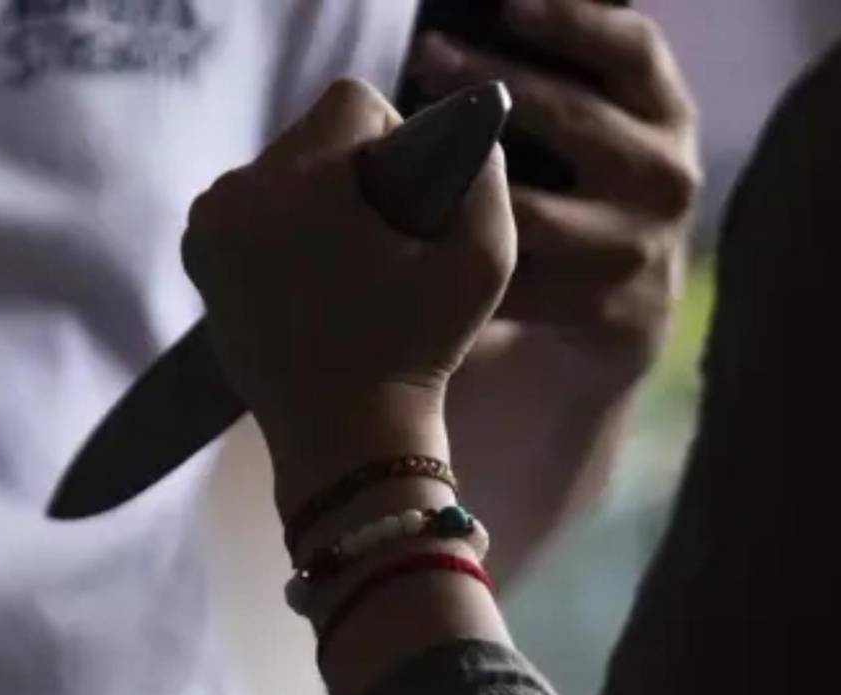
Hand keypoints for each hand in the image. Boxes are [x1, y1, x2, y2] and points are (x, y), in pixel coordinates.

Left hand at [181, 78, 515, 496]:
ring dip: (312, 199)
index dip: (394, 143)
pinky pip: (247, 210)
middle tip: (377, 245)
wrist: (342, 441)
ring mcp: (208, 229)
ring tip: (343, 269)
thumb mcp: (484, 261)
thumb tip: (466, 135)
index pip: (352, 103)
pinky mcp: (198, 261)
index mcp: (300, 183)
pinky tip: (307, 280)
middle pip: (310, 136)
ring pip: (276, 172)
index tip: (407, 204)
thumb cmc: (415, 353)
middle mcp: (238, 193)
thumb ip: (485, 176)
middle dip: (349, 173)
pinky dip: (276, 228)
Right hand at [405, 0, 700, 579]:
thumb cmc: (540, 297)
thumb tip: (351, 288)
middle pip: (542, 174)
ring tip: (434, 51)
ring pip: (584, 104)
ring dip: (504, 68)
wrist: (629, 286)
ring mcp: (666, 170)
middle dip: (463, 131)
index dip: (439, 205)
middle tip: (401, 98)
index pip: (507, 246)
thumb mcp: (492, 329)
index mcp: (593, 295)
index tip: (377, 178)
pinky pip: (630, 48)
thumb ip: (442, 313)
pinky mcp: (676, 110)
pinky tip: (514, 7)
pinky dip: (573, 19)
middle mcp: (640, 236)